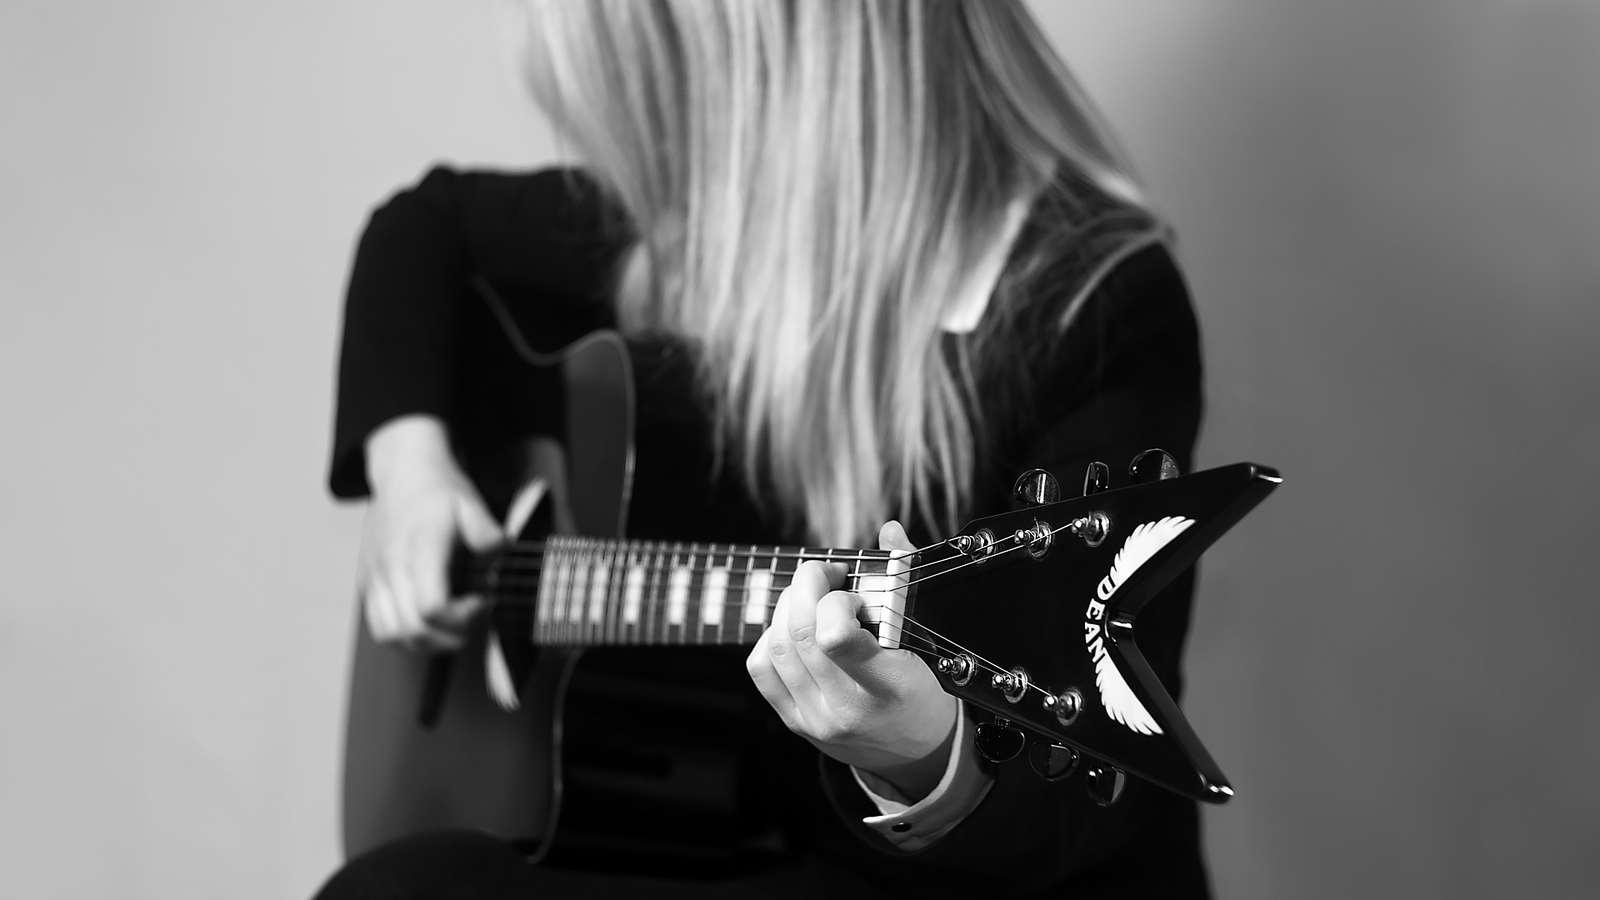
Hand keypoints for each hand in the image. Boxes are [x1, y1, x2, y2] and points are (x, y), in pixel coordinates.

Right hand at [358, 416, 502, 650]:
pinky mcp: (367, 584)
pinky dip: (403, 637)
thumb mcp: (471, 503)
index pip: (431, 606)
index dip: (459, 618)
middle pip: (411, 629)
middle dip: (447, 637)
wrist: (401, 473)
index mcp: (421, 547)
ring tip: (447, 625)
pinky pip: (378, 627)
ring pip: (390, 635)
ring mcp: (375, 577)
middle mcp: (392, 566)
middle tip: (468, 617)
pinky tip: (426, 623)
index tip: (478, 601)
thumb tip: (501, 553)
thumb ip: (487, 532)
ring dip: (424, 642)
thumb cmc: (437, 491)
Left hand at [746, 521, 957, 800]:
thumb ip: (904, 582)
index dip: (836, 601)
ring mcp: (814, 718)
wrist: (914, 754)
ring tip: (813, 598)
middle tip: (828, 575)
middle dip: (807, 584)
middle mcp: (845, 708)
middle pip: (800, 632)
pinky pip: (761, 666)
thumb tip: (889, 531)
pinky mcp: (793, 721)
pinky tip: (796, 628)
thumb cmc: (924, 690)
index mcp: (887, 686)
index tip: (856, 592)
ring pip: (776, 645)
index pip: (836, 638)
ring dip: (788, 605)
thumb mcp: (927, 641)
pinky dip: (771, 635)